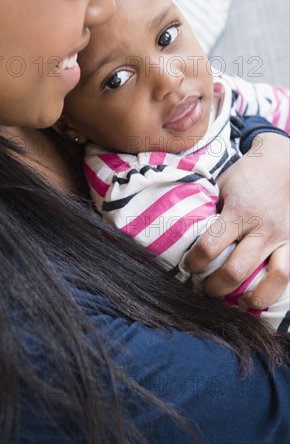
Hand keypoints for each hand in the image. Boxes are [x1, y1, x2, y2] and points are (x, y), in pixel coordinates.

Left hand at [185, 133, 289, 309]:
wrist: (286, 163)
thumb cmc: (247, 174)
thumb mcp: (223, 185)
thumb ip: (210, 210)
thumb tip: (187, 235)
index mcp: (240, 211)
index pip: (209, 246)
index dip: (194, 262)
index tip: (188, 266)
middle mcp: (264, 227)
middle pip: (236, 270)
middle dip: (215, 287)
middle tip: (204, 288)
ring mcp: (285, 237)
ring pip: (274, 280)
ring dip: (253, 299)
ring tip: (238, 304)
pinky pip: (289, 274)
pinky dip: (275, 290)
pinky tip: (260, 296)